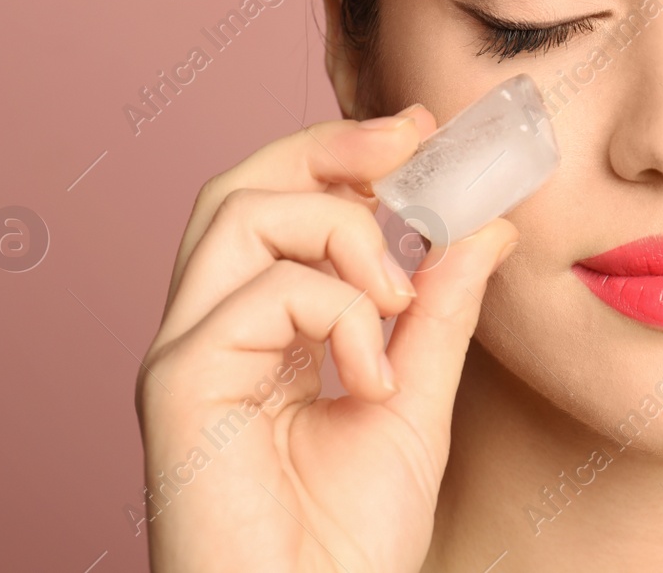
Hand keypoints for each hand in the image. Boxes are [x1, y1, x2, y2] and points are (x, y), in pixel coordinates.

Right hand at [135, 107, 519, 571]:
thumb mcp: (417, 402)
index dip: (343, 155)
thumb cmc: (346, 542)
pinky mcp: (177, 386)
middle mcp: (208, 333)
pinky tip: (376, 378)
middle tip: (411, 141)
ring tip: (400, 297)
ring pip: (239, 213)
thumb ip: (439, 314)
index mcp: (255, 333)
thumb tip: (485, 227)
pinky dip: (340, 313)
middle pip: (242, 186)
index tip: (421, 130)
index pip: (279, 205)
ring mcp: (186, 356)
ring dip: (343, 231)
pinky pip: (261, 292)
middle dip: (330, 148)